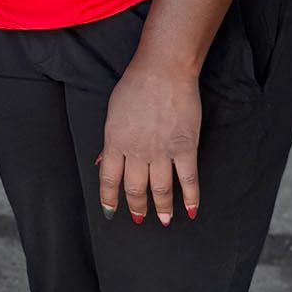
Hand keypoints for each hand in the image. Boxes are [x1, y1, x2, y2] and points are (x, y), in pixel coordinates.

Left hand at [97, 54, 200, 225]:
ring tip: (164, 220)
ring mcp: (162, 152)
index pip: (109, 180)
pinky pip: (188, 179)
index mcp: (115, 143)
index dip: (109, 199)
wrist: (163, 71)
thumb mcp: (113, 113)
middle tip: (139, 218)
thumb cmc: (136, 86)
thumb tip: (101, 161)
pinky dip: (191, 198)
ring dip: (162, 208)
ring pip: (161, 189)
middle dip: (137, 207)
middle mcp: (137, 152)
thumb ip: (109, 141)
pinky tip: (191, 210)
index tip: (111, 212)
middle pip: (135, 189)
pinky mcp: (185, 148)